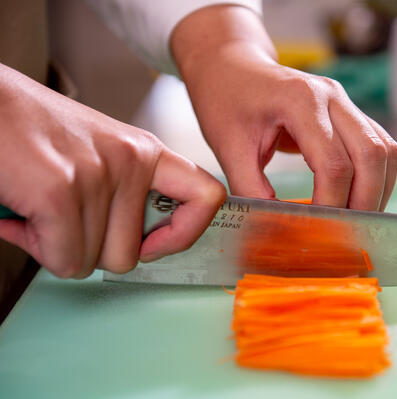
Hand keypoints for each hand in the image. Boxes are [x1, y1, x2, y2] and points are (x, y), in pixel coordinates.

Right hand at [0, 64, 225, 278]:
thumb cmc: (31, 130)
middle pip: (129, 255)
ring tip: (38, 210)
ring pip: (90, 262)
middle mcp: (131, 160)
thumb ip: (124, 195)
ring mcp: (99, 175)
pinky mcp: (61, 192)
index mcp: (145, 151)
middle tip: (62, 221)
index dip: (187, 233)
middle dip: (88, 251)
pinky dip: (38, 249)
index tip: (156, 245)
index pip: (207, 195)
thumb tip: (144, 248)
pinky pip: (64, 260)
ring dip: (57, 248)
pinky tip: (24, 217)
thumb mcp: (98, 153)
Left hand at [171, 6, 396, 210]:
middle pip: (372, 156)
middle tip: (347, 235)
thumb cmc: (226, 101)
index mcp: (301, 100)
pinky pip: (380, 146)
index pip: (334, 164)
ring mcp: (345, 102)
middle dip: (365, 202)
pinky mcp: (350, 113)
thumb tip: (281, 232)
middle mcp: (332, 97)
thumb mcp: (229, 148)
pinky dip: (376, 178)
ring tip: (356, 221)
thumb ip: (253, 191)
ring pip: (385, 151)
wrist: (231, 67)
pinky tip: (358, 200)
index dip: (330, 205)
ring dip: (377, 191)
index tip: (317, 232)